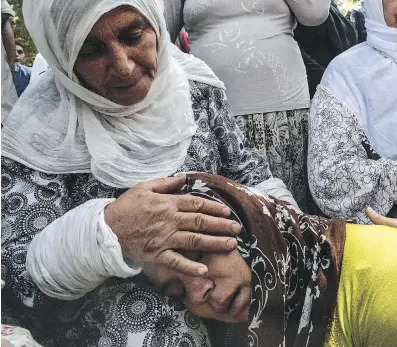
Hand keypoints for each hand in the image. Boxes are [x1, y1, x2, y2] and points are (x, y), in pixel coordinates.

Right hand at [104, 174, 241, 276]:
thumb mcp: (145, 187)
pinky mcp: (157, 254)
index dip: (214, 207)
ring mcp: (164, 239)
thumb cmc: (127, 205)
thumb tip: (184, 177)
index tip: (227, 211)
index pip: (196, 204)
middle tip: (237, 229)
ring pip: (194, 241)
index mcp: (168, 204)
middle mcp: (170, 221)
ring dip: (214, 243)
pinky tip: (205, 270)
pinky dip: (190, 267)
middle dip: (221, 225)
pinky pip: (176, 262)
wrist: (107, 228)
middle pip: (200, 222)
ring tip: (231, 244)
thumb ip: (167, 183)